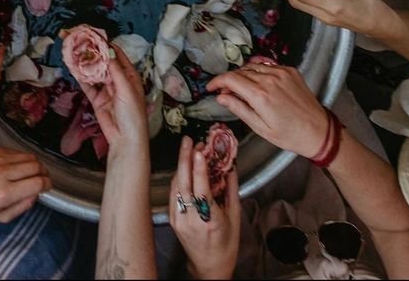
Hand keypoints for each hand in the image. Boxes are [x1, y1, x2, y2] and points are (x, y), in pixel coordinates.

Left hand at [0, 147, 50, 221]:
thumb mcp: (1, 217)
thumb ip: (23, 206)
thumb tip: (38, 193)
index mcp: (4, 193)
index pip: (37, 183)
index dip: (47, 184)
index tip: (48, 186)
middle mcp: (2, 173)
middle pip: (36, 166)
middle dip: (43, 173)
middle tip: (42, 179)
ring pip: (29, 156)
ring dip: (35, 164)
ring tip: (32, 172)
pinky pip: (18, 151)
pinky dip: (23, 159)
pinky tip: (18, 167)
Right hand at [80, 46, 148, 150]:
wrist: (125, 139)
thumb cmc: (132, 113)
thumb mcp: (126, 89)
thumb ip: (115, 71)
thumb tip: (107, 52)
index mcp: (129, 75)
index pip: (117, 55)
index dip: (107, 45)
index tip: (95, 35)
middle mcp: (118, 80)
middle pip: (104, 62)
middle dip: (93, 53)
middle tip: (81, 42)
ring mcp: (106, 89)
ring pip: (94, 73)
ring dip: (86, 63)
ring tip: (74, 52)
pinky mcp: (97, 99)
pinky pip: (88, 86)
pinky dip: (81, 77)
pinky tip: (73, 68)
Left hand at [169, 136, 240, 280]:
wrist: (209, 267)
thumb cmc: (226, 244)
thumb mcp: (235, 217)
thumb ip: (231, 189)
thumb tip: (230, 165)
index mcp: (209, 220)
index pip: (201, 190)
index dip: (199, 169)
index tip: (199, 151)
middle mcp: (191, 220)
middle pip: (183, 183)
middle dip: (184, 158)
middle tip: (189, 140)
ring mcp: (179, 220)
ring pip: (176, 186)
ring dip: (182, 165)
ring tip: (189, 149)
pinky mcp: (173, 220)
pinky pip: (174, 193)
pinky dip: (179, 178)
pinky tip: (185, 168)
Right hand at [208, 65, 327, 157]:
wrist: (319, 131)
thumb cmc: (289, 135)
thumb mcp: (260, 128)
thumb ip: (239, 109)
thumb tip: (221, 97)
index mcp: (260, 95)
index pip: (231, 79)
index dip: (217, 81)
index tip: (211, 87)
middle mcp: (270, 79)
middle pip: (240, 71)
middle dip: (229, 80)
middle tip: (225, 92)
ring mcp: (281, 72)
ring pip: (253, 67)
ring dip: (243, 75)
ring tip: (241, 88)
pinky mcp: (290, 70)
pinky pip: (267, 65)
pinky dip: (258, 72)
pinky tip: (258, 83)